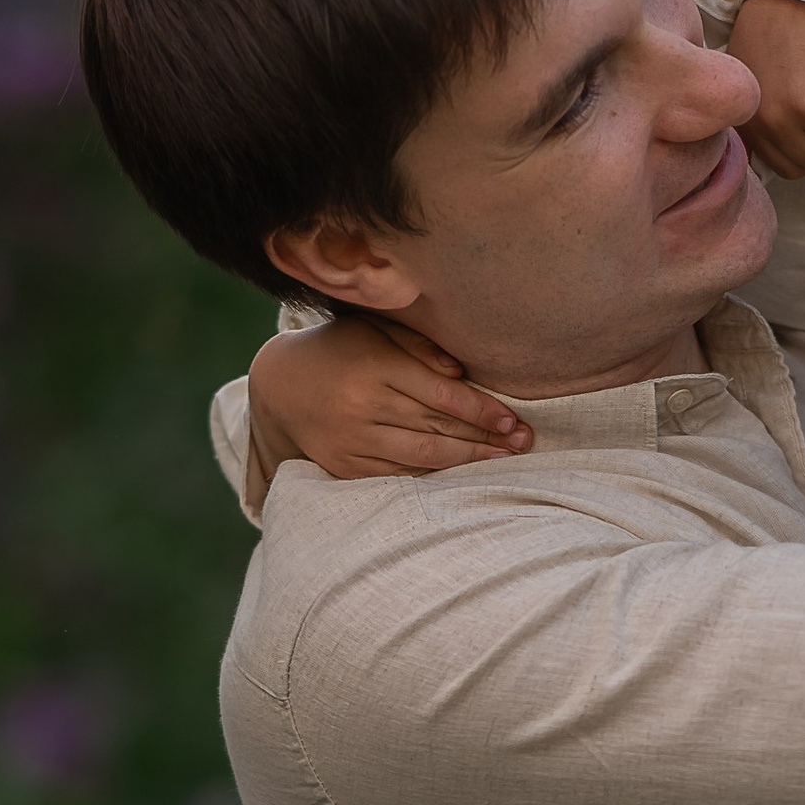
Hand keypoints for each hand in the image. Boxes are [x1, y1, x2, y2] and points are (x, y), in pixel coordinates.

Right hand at [247, 313, 530, 494]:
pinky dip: (433, 472)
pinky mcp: (344, 465)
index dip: (482, 410)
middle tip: (523, 442)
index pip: (441, 395)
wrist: (281, 385)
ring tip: (502, 459)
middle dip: (485, 438)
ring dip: (467, 460)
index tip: (513, 420)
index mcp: (374, 367)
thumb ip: (419, 346)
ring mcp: (351, 440)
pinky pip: (399, 473)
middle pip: (437, 427)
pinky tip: (462, 470)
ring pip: (422, 455)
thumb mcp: (375, 330)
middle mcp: (361, 406)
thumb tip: (461, 373)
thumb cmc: (341, 349)